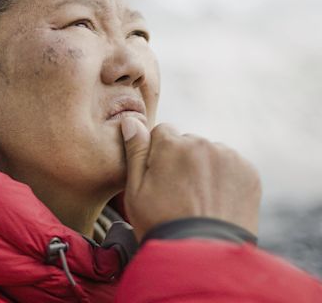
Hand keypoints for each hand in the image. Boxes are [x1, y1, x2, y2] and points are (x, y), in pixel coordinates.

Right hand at [121, 118, 261, 241]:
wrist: (203, 256)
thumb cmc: (161, 224)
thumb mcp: (136, 190)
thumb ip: (135, 151)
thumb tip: (131, 121)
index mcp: (171, 144)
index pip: (162, 133)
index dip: (158, 155)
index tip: (160, 178)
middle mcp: (201, 143)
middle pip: (187, 143)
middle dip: (183, 159)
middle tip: (179, 193)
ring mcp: (228, 157)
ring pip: (210, 154)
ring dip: (204, 168)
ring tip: (199, 200)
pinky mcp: (248, 172)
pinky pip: (231, 166)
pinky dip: (225, 179)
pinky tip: (216, 201)